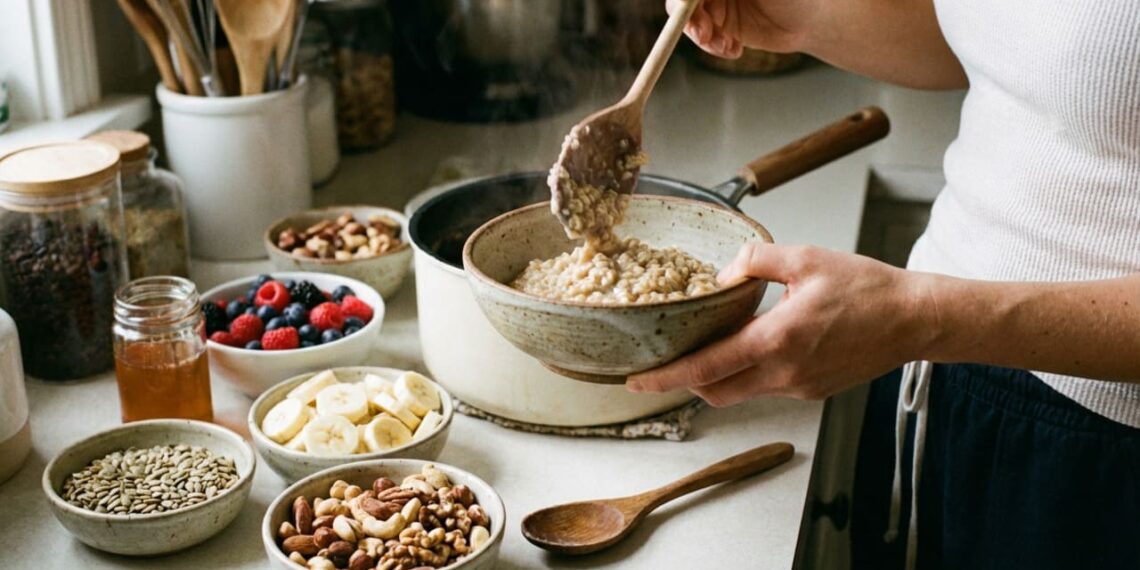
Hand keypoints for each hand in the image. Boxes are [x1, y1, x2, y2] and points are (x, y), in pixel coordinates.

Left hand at [627, 243, 930, 405]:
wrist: (915, 319)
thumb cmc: (867, 287)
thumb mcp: (806, 258)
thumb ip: (756, 260)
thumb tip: (724, 274)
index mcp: (778, 339)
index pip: (707, 367)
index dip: (666, 376)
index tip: (636, 380)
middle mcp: (785, 372)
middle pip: (715, 391)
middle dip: (684, 382)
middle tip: (663, 363)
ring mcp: (799, 386)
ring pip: (741, 391)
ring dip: (717, 376)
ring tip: (705, 347)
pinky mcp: (812, 390)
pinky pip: (767, 386)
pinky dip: (748, 372)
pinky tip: (752, 344)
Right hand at [667, 0, 815, 57]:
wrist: (813, 20)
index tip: (689, 8)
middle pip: (682, 2)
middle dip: (690, 19)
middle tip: (704, 35)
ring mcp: (716, 5)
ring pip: (691, 22)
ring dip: (703, 38)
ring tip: (727, 46)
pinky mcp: (722, 27)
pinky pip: (705, 40)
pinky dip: (714, 47)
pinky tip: (735, 50)